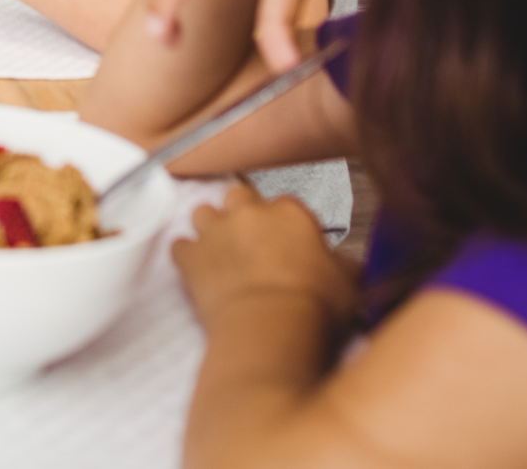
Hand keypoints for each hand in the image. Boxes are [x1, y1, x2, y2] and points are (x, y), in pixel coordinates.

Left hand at [173, 181, 355, 335]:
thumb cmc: (311, 307)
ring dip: (210, 228)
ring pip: (203, 212)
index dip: (284, 223)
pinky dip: (187, 256)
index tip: (287, 239)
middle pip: (238, 196)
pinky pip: (180, 246)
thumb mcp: (347, 284)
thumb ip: (342, 265)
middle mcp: (248, 214)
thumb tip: (346, 266)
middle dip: (242, 213)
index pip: (285, 204)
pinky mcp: (190, 256)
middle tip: (250, 239)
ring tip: (220, 251)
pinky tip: (196, 270)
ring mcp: (215, 232)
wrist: (270, 329)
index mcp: (290, 214)